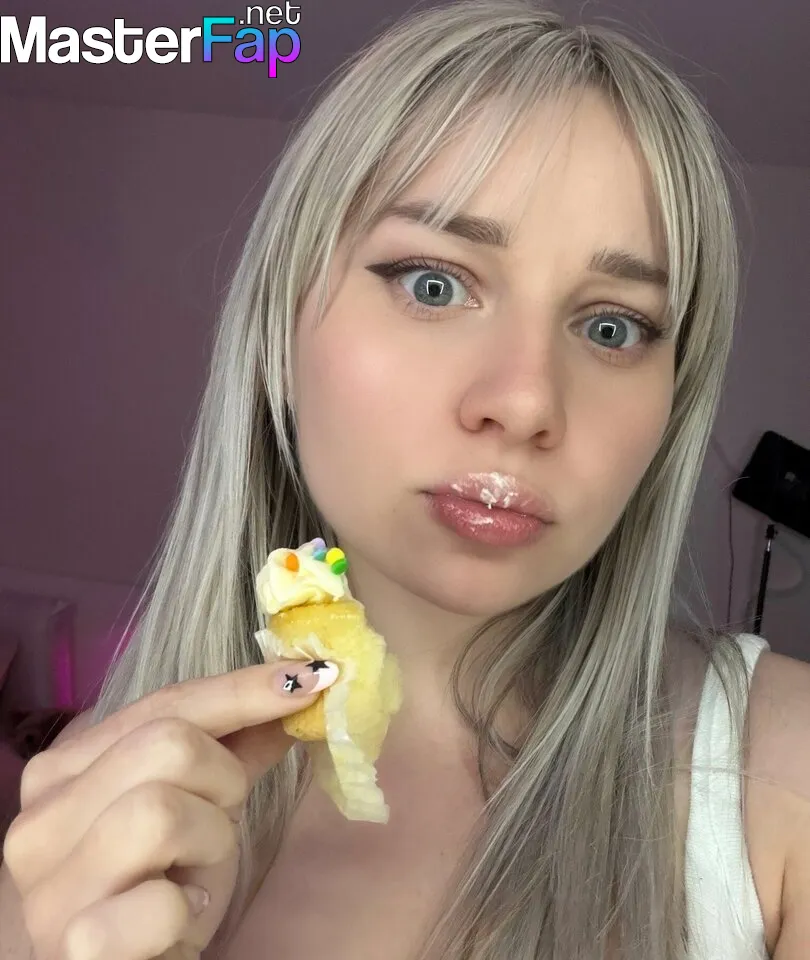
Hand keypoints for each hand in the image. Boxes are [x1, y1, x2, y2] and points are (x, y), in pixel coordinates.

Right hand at [2, 657, 337, 958]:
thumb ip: (236, 747)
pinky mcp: (73, 944)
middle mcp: (40, 819)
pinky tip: (180, 913)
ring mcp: (48, 885)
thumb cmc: (157, 887)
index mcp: (64, 770)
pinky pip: (161, 902)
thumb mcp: (198, 805)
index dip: (241, 689)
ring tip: (196, 866)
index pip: (164, 703)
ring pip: (159, 811)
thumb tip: (298, 687)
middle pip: (166, 744)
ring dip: (209, 839)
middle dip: (221, 777)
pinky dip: (188, 907)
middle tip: (221, 814)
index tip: (309, 677)